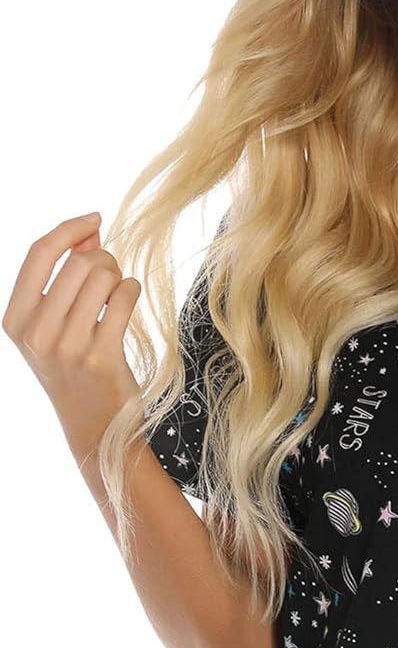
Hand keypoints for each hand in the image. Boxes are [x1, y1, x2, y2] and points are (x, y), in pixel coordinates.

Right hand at [3, 212, 142, 455]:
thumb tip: (90, 228)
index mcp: (16, 321)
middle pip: (78, 263)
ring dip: (118, 277)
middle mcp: (37, 333)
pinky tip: (128, 302)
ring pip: (102, 276)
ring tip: (118, 295)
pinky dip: (131, 292)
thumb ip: (67, 275)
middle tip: (111, 278)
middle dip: (103, 260)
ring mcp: (68, 346)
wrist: (95, 428)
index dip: (69, 229)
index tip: (94, 219)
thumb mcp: (55, 326)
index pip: (39, 254)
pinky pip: (123, 297)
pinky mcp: (101, 356)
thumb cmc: (76, 370)